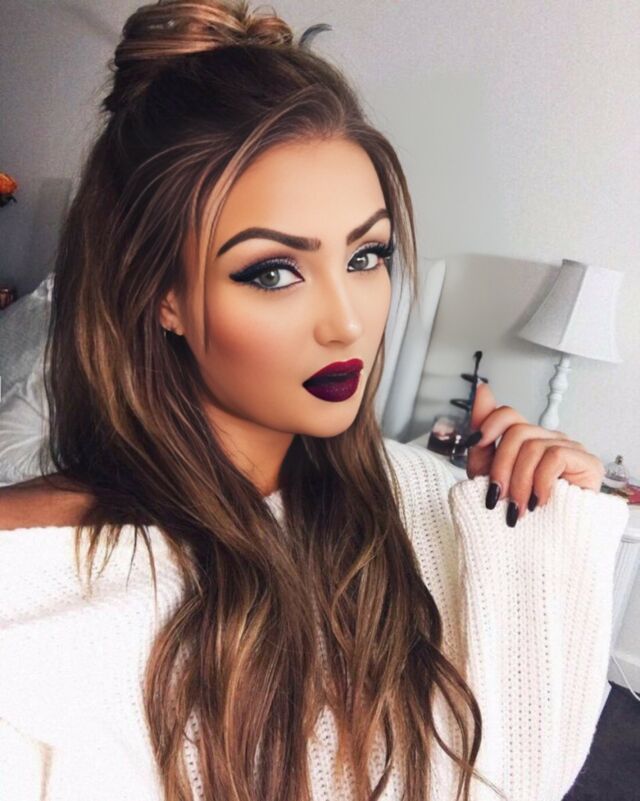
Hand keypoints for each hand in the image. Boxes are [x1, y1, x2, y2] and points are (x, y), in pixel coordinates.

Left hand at [464, 383, 604, 525]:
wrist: (539, 543)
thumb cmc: (515, 507)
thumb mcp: (487, 472)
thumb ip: (482, 436)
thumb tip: (482, 389)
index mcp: (524, 439)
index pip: (507, 413)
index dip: (488, 423)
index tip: (475, 443)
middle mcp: (546, 437)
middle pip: (517, 431)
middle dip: (500, 466)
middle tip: (496, 497)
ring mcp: (568, 446)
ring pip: (532, 446)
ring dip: (519, 483)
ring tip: (516, 509)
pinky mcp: (586, 461)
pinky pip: (555, 457)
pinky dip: (541, 482)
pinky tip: (539, 502)